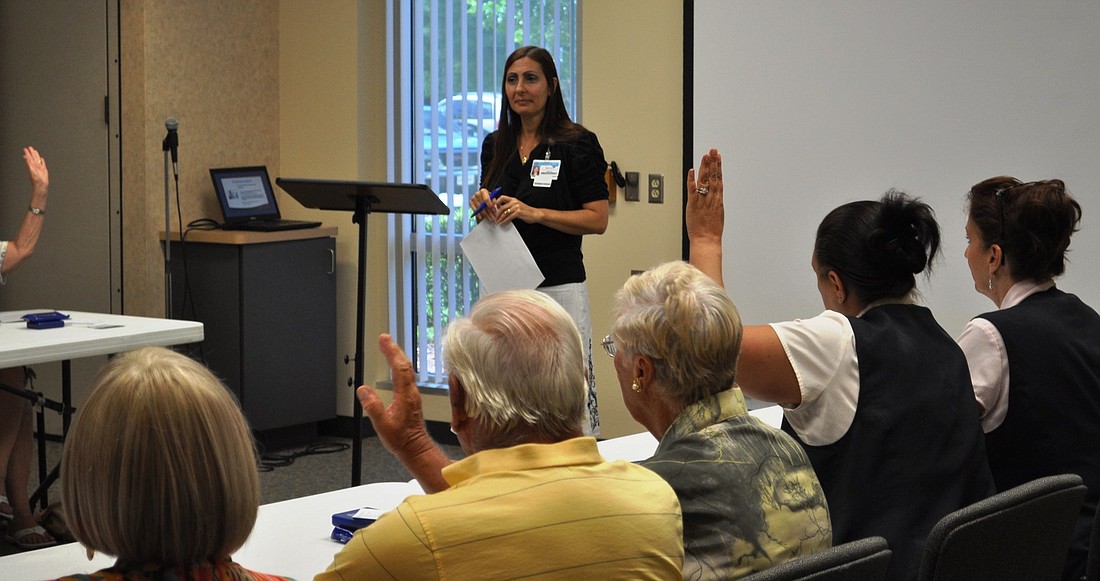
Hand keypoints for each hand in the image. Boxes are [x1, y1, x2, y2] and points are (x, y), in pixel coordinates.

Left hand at [23, 146, 47, 195]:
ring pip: (37, 160)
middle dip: (31, 152)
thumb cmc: (36, 179)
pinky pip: (43, 164)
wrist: (41, 185)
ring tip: (34, 151)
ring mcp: (39, 168)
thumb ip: (29, 163)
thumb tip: (26, 157)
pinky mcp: (44, 170)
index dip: (27, 153)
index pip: (29, 158)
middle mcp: (35, 166)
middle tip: (29, 147)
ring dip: (36, 155)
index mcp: (31, 165)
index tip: (25, 149)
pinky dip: (42, 161)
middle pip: (33, 157)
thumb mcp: (31, 170)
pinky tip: (41, 159)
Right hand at [357, 334, 433, 461]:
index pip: (399, 368)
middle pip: (405, 365)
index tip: (384, 340)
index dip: (391, 352)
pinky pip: (407, 377)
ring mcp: (412, 395)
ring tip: (389, 348)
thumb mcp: (382, 425)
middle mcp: (411, 392)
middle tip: (385, 338)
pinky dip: (400, 367)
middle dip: (394, 350)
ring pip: (407, 370)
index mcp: (405, 395)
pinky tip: (396, 367)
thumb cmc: (401, 440)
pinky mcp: (412, 399)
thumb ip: (372, 407)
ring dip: (398, 357)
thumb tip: (363, 390)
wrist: (415, 449)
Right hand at [470, 187, 498, 221]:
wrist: (481, 196)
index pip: (486, 199)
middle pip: (483, 205)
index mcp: (483, 191)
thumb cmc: (488, 197)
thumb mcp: (492, 198)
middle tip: (494, 217)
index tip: (494, 210)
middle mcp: (477, 194)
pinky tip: (481, 217)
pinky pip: (474, 209)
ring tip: (490, 218)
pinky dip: (478, 214)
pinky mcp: (470, 202)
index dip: (490, 205)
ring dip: (485, 214)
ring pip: (480, 208)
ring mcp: (473, 198)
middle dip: (489, 212)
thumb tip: (495, 203)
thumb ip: (494, 200)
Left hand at [492, 195, 534, 224]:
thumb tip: (500, 210)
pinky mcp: (519, 212)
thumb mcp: (517, 206)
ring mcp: (517, 207)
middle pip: (502, 207)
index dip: (496, 202)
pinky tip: (503, 223)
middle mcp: (514, 202)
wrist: (535, 214)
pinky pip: (509, 217)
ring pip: (505, 212)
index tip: (494, 208)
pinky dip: (505, 220)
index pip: (502, 197)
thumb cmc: (526, 211)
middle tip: (495, 218)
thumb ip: (510, 206)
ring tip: (498, 221)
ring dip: (500, 218)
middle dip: (497, 214)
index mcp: (513, 199)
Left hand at [686, 148, 724, 282]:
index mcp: (717, 200)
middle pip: (713, 177)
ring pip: (705, 181)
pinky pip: (692, 191)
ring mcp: (703, 201)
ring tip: (706, 156)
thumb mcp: (716, 214)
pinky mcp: (693, 205)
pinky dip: (692, 181)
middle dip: (713, 163)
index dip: (718, 167)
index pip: (719, 179)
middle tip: (712, 150)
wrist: (707, 241)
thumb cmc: (710, 231)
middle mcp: (711, 198)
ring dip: (705, 168)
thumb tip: (713, 195)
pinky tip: (692, 171)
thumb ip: (714, 203)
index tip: (717, 156)